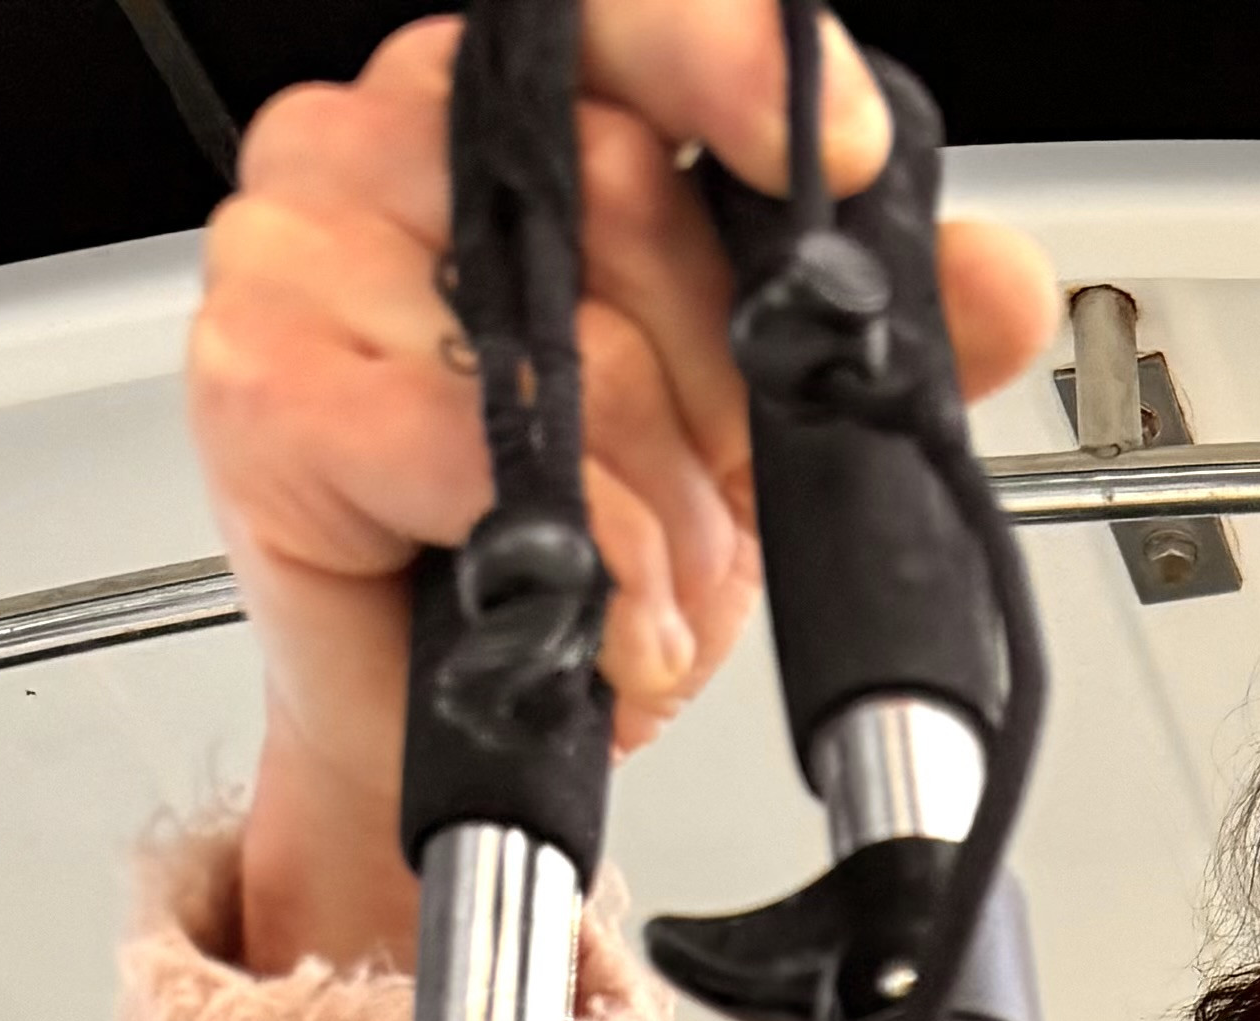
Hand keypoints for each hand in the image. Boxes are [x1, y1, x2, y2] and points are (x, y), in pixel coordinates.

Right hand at [193, 12, 1060, 973]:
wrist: (458, 713)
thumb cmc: (578, 541)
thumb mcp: (754, 428)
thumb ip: (875, 340)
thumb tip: (997, 281)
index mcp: (517, 104)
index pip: (631, 15)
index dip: (741, 66)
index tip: (849, 154)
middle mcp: (395, 134)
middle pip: (621, 193)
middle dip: (724, 388)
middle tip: (725, 497)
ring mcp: (305, 239)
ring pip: (562, 344)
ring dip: (653, 514)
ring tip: (649, 594)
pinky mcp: (262, 380)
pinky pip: (471, 451)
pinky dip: (568, 560)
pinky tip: (585, 618)